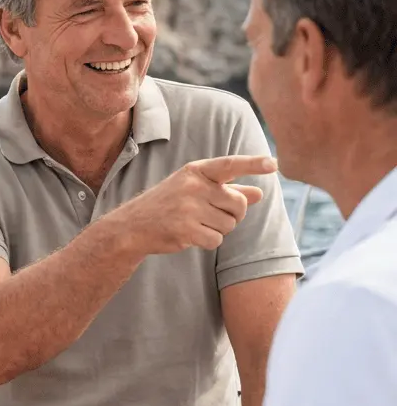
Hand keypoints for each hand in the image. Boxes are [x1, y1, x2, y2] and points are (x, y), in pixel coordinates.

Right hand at [106, 154, 276, 255]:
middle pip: (238, 203)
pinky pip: (216, 240)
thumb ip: (227, 190)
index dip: (253, 164)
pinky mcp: (185, 229)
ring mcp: (188, 207)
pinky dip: (207, 241)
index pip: (230, 165)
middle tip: (208, 214)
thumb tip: (258, 193)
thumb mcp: (194, 190)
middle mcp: (193, 186)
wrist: (133, 226)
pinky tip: (189, 235)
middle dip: (232, 213)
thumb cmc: (168, 205)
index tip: (273, 164)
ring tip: (194, 223)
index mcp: (195, 171)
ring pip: (229, 224)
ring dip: (218, 229)